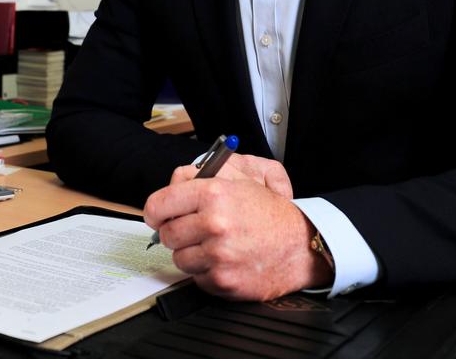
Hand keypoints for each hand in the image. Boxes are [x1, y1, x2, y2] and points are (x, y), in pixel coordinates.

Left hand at [144, 156, 332, 300]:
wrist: (301, 246)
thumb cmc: (271, 214)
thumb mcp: (243, 178)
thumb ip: (203, 175)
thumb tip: (173, 183)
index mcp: (215, 193)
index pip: (159, 204)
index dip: (154, 212)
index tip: (157, 216)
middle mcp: (214, 223)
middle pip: (166, 234)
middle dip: (177, 232)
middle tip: (195, 230)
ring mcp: (218, 255)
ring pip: (179, 258)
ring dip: (192, 253)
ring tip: (216, 245)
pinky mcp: (222, 280)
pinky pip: (196, 277)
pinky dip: (206, 271)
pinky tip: (226, 260)